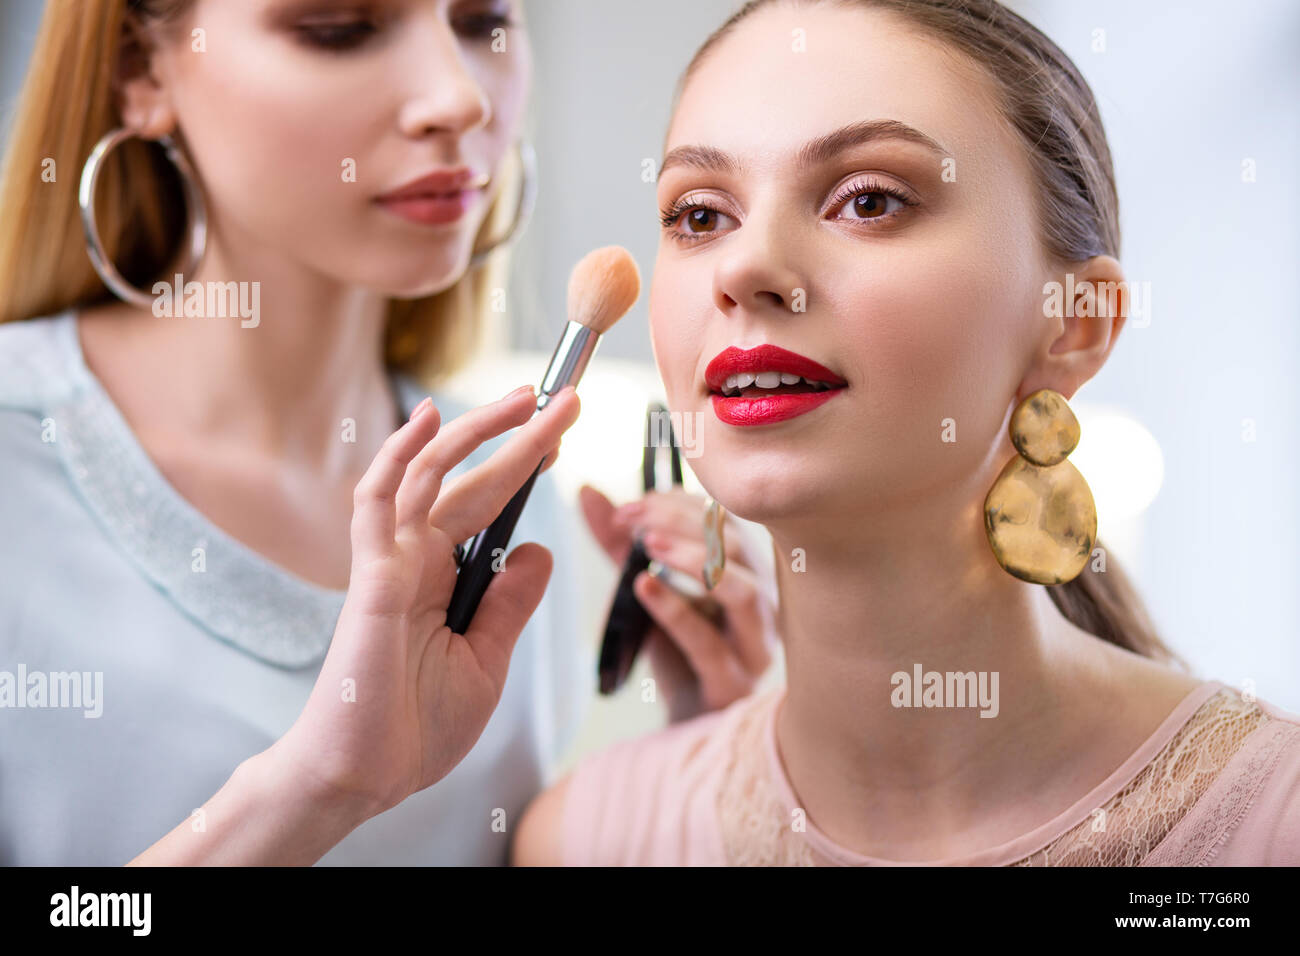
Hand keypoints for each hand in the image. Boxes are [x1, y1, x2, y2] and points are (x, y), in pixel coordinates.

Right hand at [271, 385, 580, 821]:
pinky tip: (426, 419)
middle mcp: (416, 559)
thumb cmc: (417, 725)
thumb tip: (538, 550)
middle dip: (518, 437)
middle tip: (562, 400)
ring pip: (431, 474)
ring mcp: (391, 561)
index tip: (559, 437)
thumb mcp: (489, 659)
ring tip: (526, 398)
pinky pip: (377, 502)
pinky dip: (399, 457)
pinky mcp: (371, 576)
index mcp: (443, 578)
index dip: (522, 466)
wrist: (367, 775)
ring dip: (477, 432)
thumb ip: (511, 603)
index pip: (489, 505)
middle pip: (471, 479)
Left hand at [579, 484, 775, 721]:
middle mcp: (762, 602)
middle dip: (683, 523)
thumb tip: (587, 492)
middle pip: (737, 546)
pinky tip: (644, 589)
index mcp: (747, 570)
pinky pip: (709, 643)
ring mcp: (753, 645)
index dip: (677, 503)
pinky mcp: (732, 683)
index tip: (628, 506)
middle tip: (634, 518)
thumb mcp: (644, 586)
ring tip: (650, 544)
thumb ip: (619, 542)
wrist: (686, 725)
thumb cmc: (676, 650)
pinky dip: (676, 611)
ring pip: (743, 590)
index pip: (724, 520)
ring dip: (695, 560)